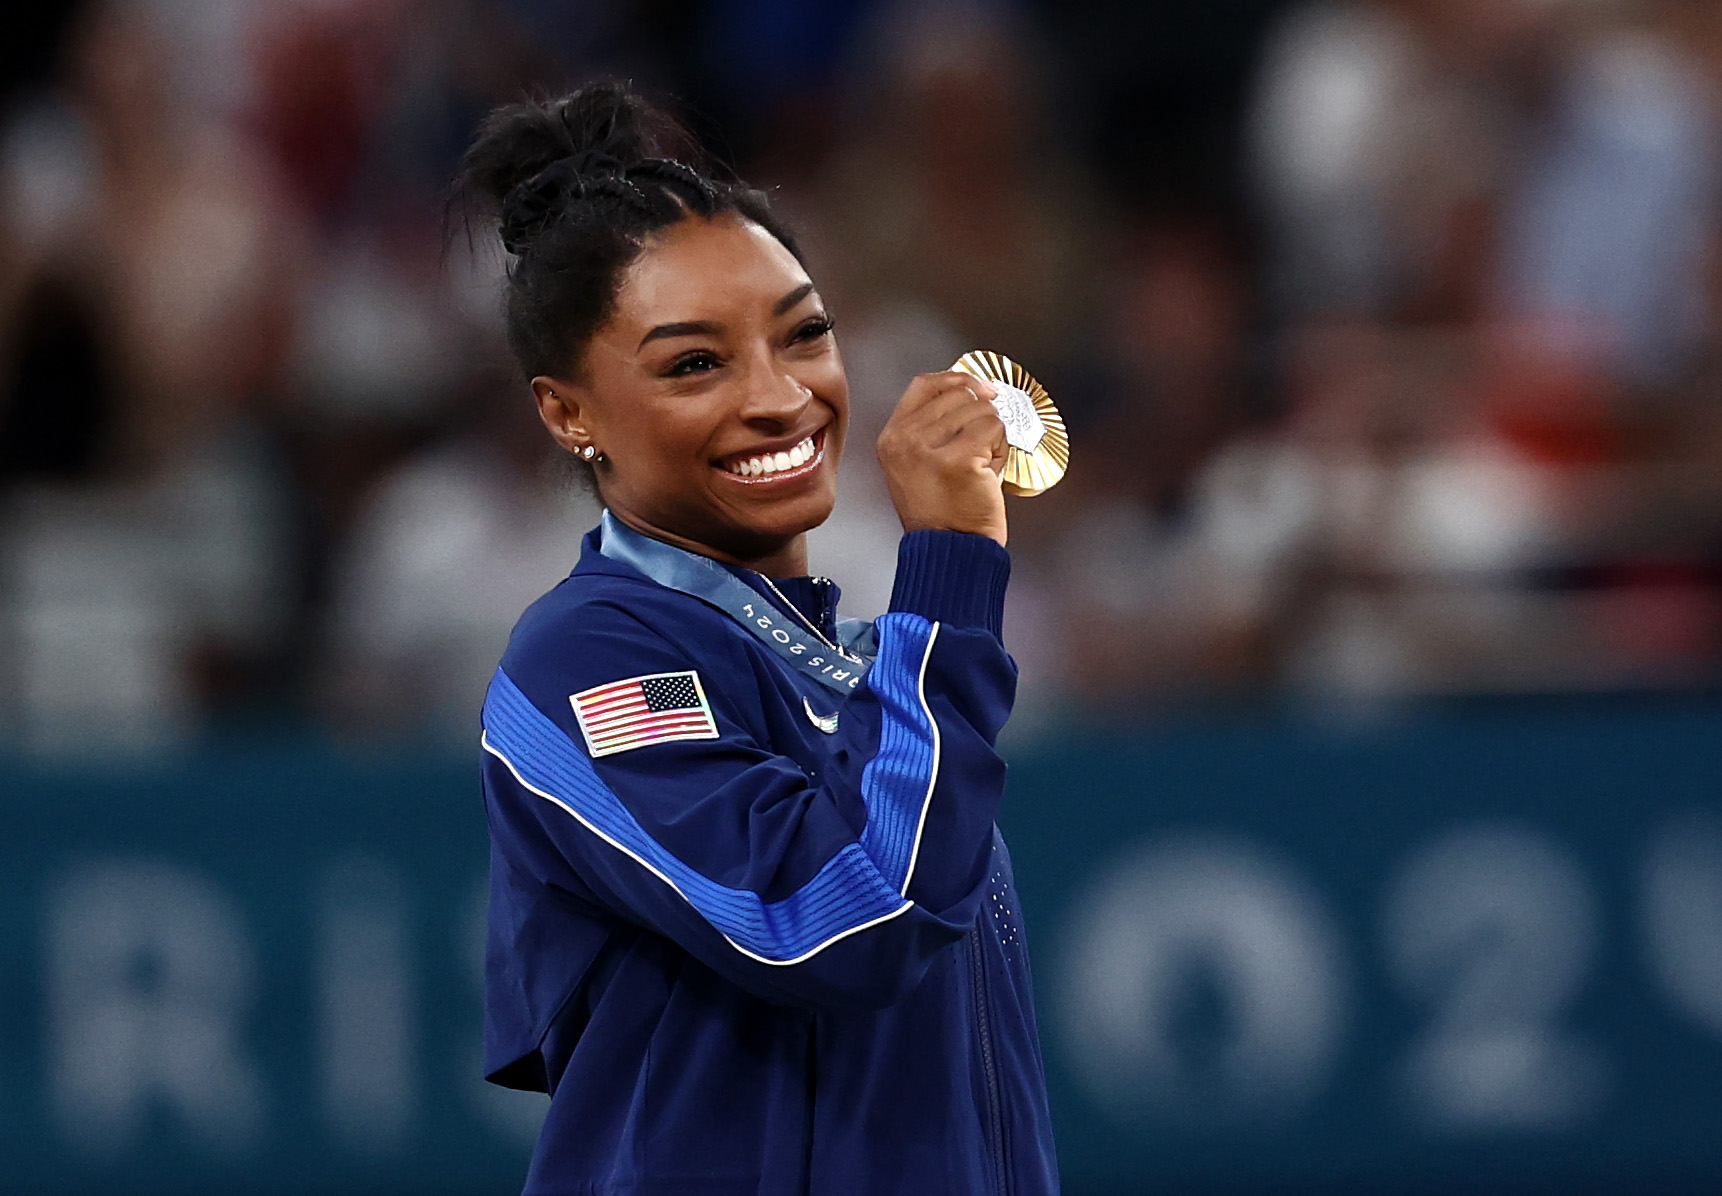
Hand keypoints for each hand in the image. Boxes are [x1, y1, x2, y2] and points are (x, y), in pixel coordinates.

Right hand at [876, 371, 1008, 546]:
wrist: (950, 552)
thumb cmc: (942, 515)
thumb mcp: (919, 464)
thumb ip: (933, 427)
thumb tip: (971, 391)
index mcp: (892, 438)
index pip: (925, 384)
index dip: (957, 379)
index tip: (979, 388)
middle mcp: (904, 440)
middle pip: (958, 394)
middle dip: (981, 417)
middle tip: (979, 448)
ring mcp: (928, 449)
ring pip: (981, 410)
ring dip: (992, 435)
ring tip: (981, 465)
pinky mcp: (958, 460)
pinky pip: (995, 429)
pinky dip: (1001, 449)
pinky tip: (988, 472)